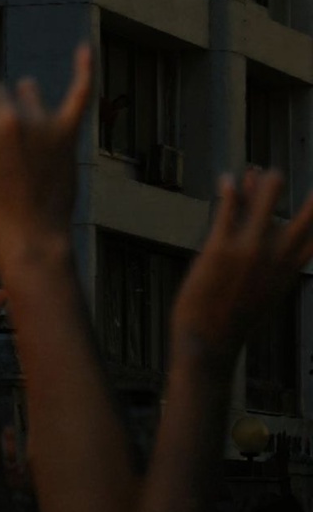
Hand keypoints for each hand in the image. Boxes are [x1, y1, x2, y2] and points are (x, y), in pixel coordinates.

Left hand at [172, 170, 312, 365]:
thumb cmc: (230, 318)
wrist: (208, 342)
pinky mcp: (219, 249)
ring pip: (262, 209)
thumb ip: (264, 261)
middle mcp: (274, 260)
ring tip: (259, 169)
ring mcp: (248, 253)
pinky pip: (227, 214)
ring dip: (262, 187)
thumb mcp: (258, 291)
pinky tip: (227, 180)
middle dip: (308, 201)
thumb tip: (268, 240)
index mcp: (288, 272)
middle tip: (293, 181)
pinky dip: (229, 194)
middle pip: (301, 221)